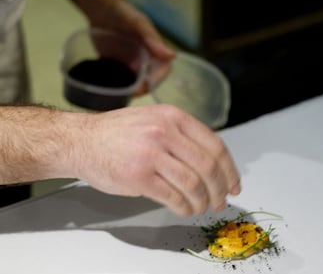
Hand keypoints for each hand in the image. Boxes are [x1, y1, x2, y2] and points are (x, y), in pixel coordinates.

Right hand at [67, 104, 240, 216]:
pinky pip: (173, 197)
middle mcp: (165, 132)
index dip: (230, 169)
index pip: (215, 145)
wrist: (83, 140)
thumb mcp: (155, 120)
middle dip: (220, 189)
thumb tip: (212, 163)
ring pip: (193, 184)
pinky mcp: (139, 176)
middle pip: (208, 167)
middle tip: (222, 201)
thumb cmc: (119, 132)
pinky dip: (185, 207)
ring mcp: (152, 154)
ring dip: (203, 201)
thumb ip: (182, 135)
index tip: (234, 184)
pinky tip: (185, 209)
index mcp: (174, 117)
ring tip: (202, 207)